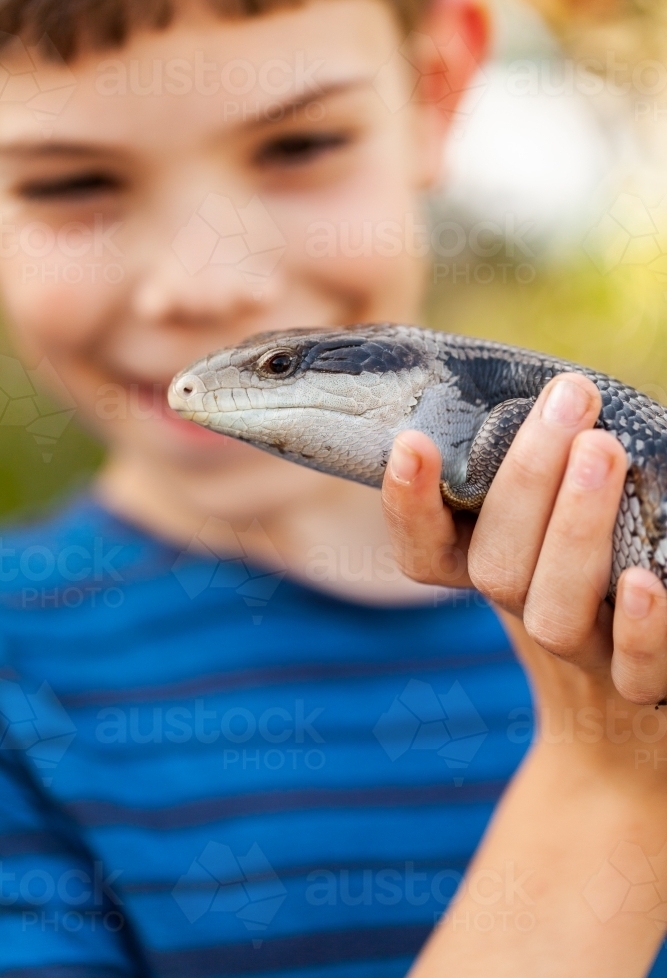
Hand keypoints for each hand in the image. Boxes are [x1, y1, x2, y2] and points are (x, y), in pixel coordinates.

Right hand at [382, 372, 666, 707]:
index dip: (410, 506)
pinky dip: (639, 629)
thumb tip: (557, 389)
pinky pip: (636, 672)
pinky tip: (646, 582)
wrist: (632, 693)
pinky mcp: (642, 689)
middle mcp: (524, 613)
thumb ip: (542, 468)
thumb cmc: (594, 570)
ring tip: (604, 450)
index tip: (411, 443)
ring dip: (573, 530)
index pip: (424, 552)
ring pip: (553, 612)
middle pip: (498, 567)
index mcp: (490, 569)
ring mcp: (580, 655)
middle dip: (527, 480)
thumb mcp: (552, 514)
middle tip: (569, 402)